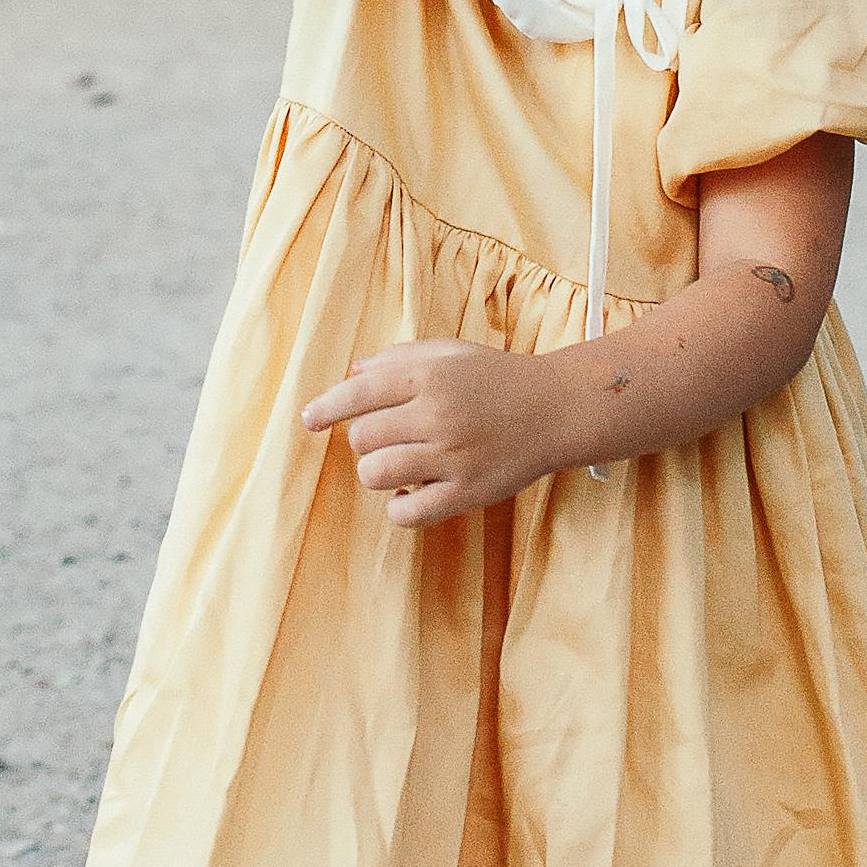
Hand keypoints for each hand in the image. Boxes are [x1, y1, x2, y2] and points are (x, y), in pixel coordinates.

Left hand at [302, 338, 568, 529]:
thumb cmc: (495, 378)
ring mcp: (452, 456)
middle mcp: (437, 414)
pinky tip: (412, 492)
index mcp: (428, 376)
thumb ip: (398, 359)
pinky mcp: (467, 493)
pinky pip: (407, 513)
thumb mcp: (449, 353)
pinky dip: (400, 507)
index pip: (356, 394)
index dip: (325, 408)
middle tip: (391, 436)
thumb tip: (350, 375)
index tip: (309, 420)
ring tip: (400, 464)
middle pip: (361, 438)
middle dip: (366, 439)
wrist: (556, 409)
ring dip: (379, 470)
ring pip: (375, 474)